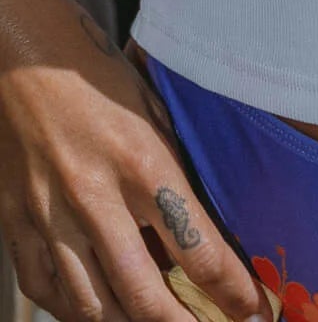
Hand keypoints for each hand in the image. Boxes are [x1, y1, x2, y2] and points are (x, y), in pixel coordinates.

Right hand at [0, 0, 267, 321]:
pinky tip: (98, 309)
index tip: (253, 310)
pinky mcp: (17, 227)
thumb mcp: (155, 114)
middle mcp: (95, 197)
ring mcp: (50, 218)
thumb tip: (205, 229)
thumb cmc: (101, 81)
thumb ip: (174, 172)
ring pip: (92, 306)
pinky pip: (46, 292)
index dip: (231, 289)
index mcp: (142, 162)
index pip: (196, 245)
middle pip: (143, 294)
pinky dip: (75, 310)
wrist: (26, 61)